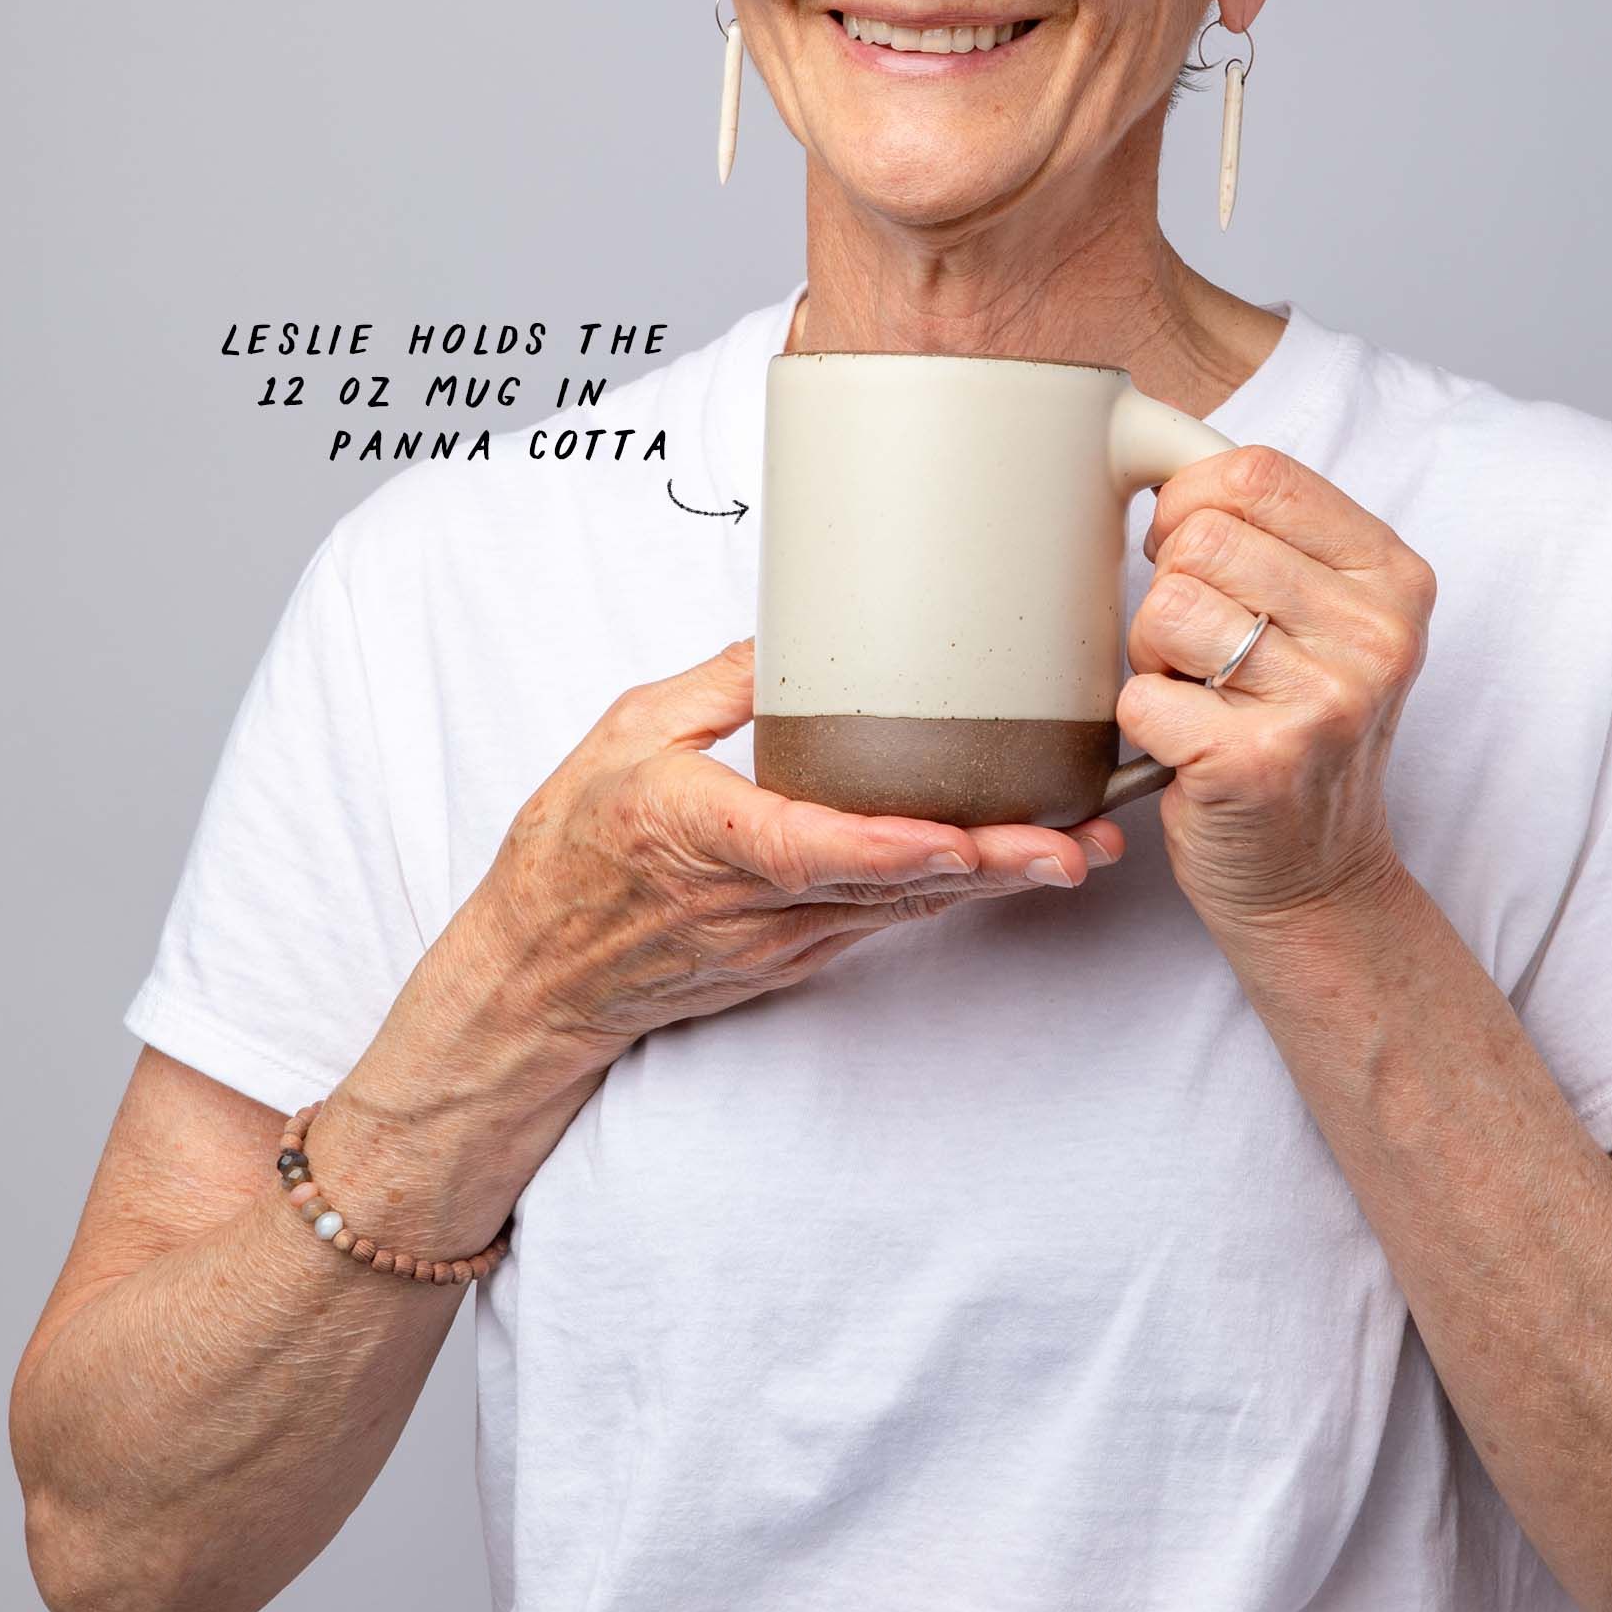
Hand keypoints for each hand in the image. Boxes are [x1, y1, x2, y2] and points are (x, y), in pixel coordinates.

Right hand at [466, 636, 1121, 1077]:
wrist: (535, 975)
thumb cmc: (570, 852)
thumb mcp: (625, 734)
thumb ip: (716, 685)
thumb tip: (791, 635)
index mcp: (700, 834)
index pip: (807, 848)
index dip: (891, 848)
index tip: (959, 837)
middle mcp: (750, 901)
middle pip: (884, 887)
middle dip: (986, 868)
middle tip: (1071, 846)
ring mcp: (779, 939)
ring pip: (901, 910)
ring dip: (990, 885)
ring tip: (1076, 852)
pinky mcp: (796, 958)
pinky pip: (884, 920)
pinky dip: (949, 895)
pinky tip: (1012, 869)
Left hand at [1119, 444, 1434, 935]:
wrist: (1315, 881)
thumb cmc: (1295, 731)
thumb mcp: (1325, 619)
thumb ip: (1272, 535)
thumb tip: (1152, 447)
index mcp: (1393, 576)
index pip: (1257, 472)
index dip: (1189, 502)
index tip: (1190, 555)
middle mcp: (1376, 633)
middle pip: (1199, 538)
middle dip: (1168, 588)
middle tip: (1197, 651)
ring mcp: (1325, 700)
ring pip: (1165, 608)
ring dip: (1151, 657)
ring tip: (1196, 697)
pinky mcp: (1259, 763)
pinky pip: (1139, 698)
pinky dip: (1141, 725)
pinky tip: (1187, 749)